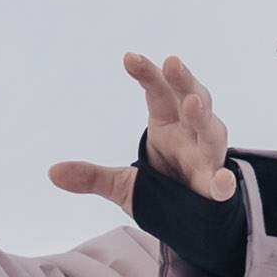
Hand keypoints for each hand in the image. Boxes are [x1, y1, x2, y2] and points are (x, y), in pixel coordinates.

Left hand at [45, 55, 234, 215]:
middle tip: (173, 62)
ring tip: (192, 104)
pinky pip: (222, 184)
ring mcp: (207, 158)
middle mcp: (191, 133)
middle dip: (183, 81)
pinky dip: (225, 182)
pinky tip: (224, 181)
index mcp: (167, 123)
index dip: (147, 73)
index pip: (159, 91)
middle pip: (192, 100)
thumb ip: (91, 176)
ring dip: (203, 116)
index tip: (128, 57)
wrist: (192, 219)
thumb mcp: (121, 184)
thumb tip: (51, 172)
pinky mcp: (216, 189)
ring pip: (211, 131)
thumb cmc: (163, 188)